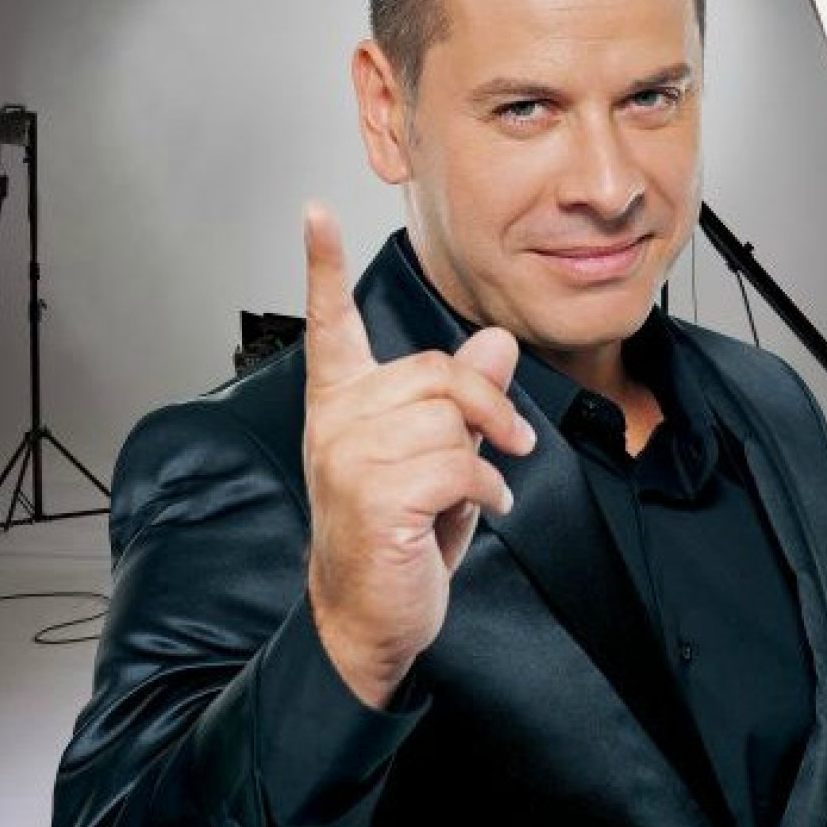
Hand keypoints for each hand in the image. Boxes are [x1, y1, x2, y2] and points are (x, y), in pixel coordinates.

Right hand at [301, 201, 536, 707]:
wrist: (368, 614)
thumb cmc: (397, 532)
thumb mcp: (434, 453)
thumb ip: (459, 397)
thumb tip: (497, 344)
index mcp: (342, 403)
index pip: (329, 323)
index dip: (321, 265)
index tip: (313, 213)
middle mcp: (338, 421)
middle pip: (434, 370)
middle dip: (486, 405)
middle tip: (513, 440)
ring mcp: (350, 456)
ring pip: (449, 418)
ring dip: (485, 454)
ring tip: (480, 485)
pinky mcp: (375, 494)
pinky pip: (458, 462)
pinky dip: (488, 487)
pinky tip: (484, 507)